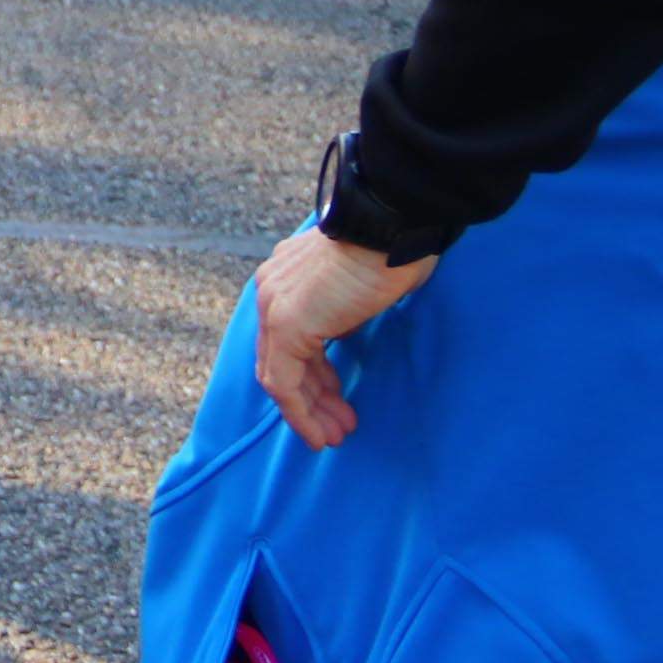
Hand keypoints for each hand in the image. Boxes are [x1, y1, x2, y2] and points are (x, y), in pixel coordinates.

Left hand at [249, 231, 436, 448]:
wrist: (390, 227)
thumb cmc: (392, 247)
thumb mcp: (362, 281)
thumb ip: (345, 305)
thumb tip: (348, 326)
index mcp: (285, 277)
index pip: (288, 337)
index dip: (312, 373)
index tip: (336, 398)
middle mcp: (271, 290)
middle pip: (280, 358)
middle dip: (310, 397)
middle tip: (336, 425)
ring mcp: (274, 307)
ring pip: (279, 375)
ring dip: (308, 411)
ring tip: (334, 436)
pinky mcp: (286, 326)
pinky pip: (284, 381)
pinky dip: (300, 412)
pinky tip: (322, 432)